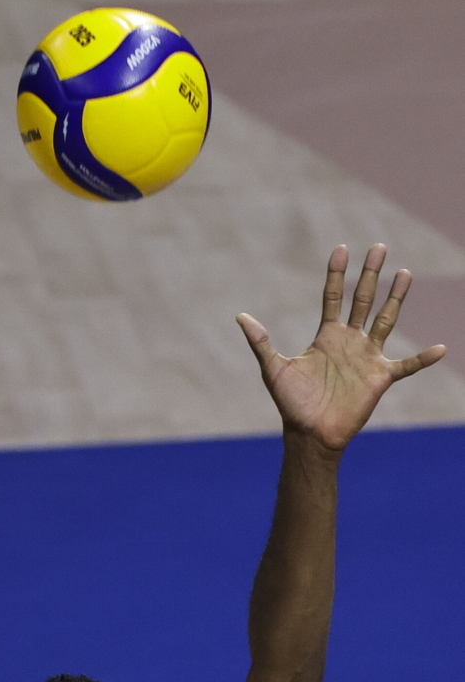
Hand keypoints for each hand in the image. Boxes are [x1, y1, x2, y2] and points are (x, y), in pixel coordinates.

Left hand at [238, 244, 445, 452]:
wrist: (309, 434)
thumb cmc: (291, 404)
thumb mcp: (274, 370)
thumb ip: (261, 342)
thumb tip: (240, 317)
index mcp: (327, 336)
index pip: (334, 297)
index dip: (337, 274)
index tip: (342, 248)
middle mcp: (349, 341)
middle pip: (364, 300)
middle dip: (371, 274)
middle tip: (379, 247)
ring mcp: (367, 357)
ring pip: (387, 320)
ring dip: (396, 298)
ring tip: (405, 274)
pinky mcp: (380, 378)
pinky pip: (407, 366)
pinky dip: (423, 359)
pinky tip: (441, 348)